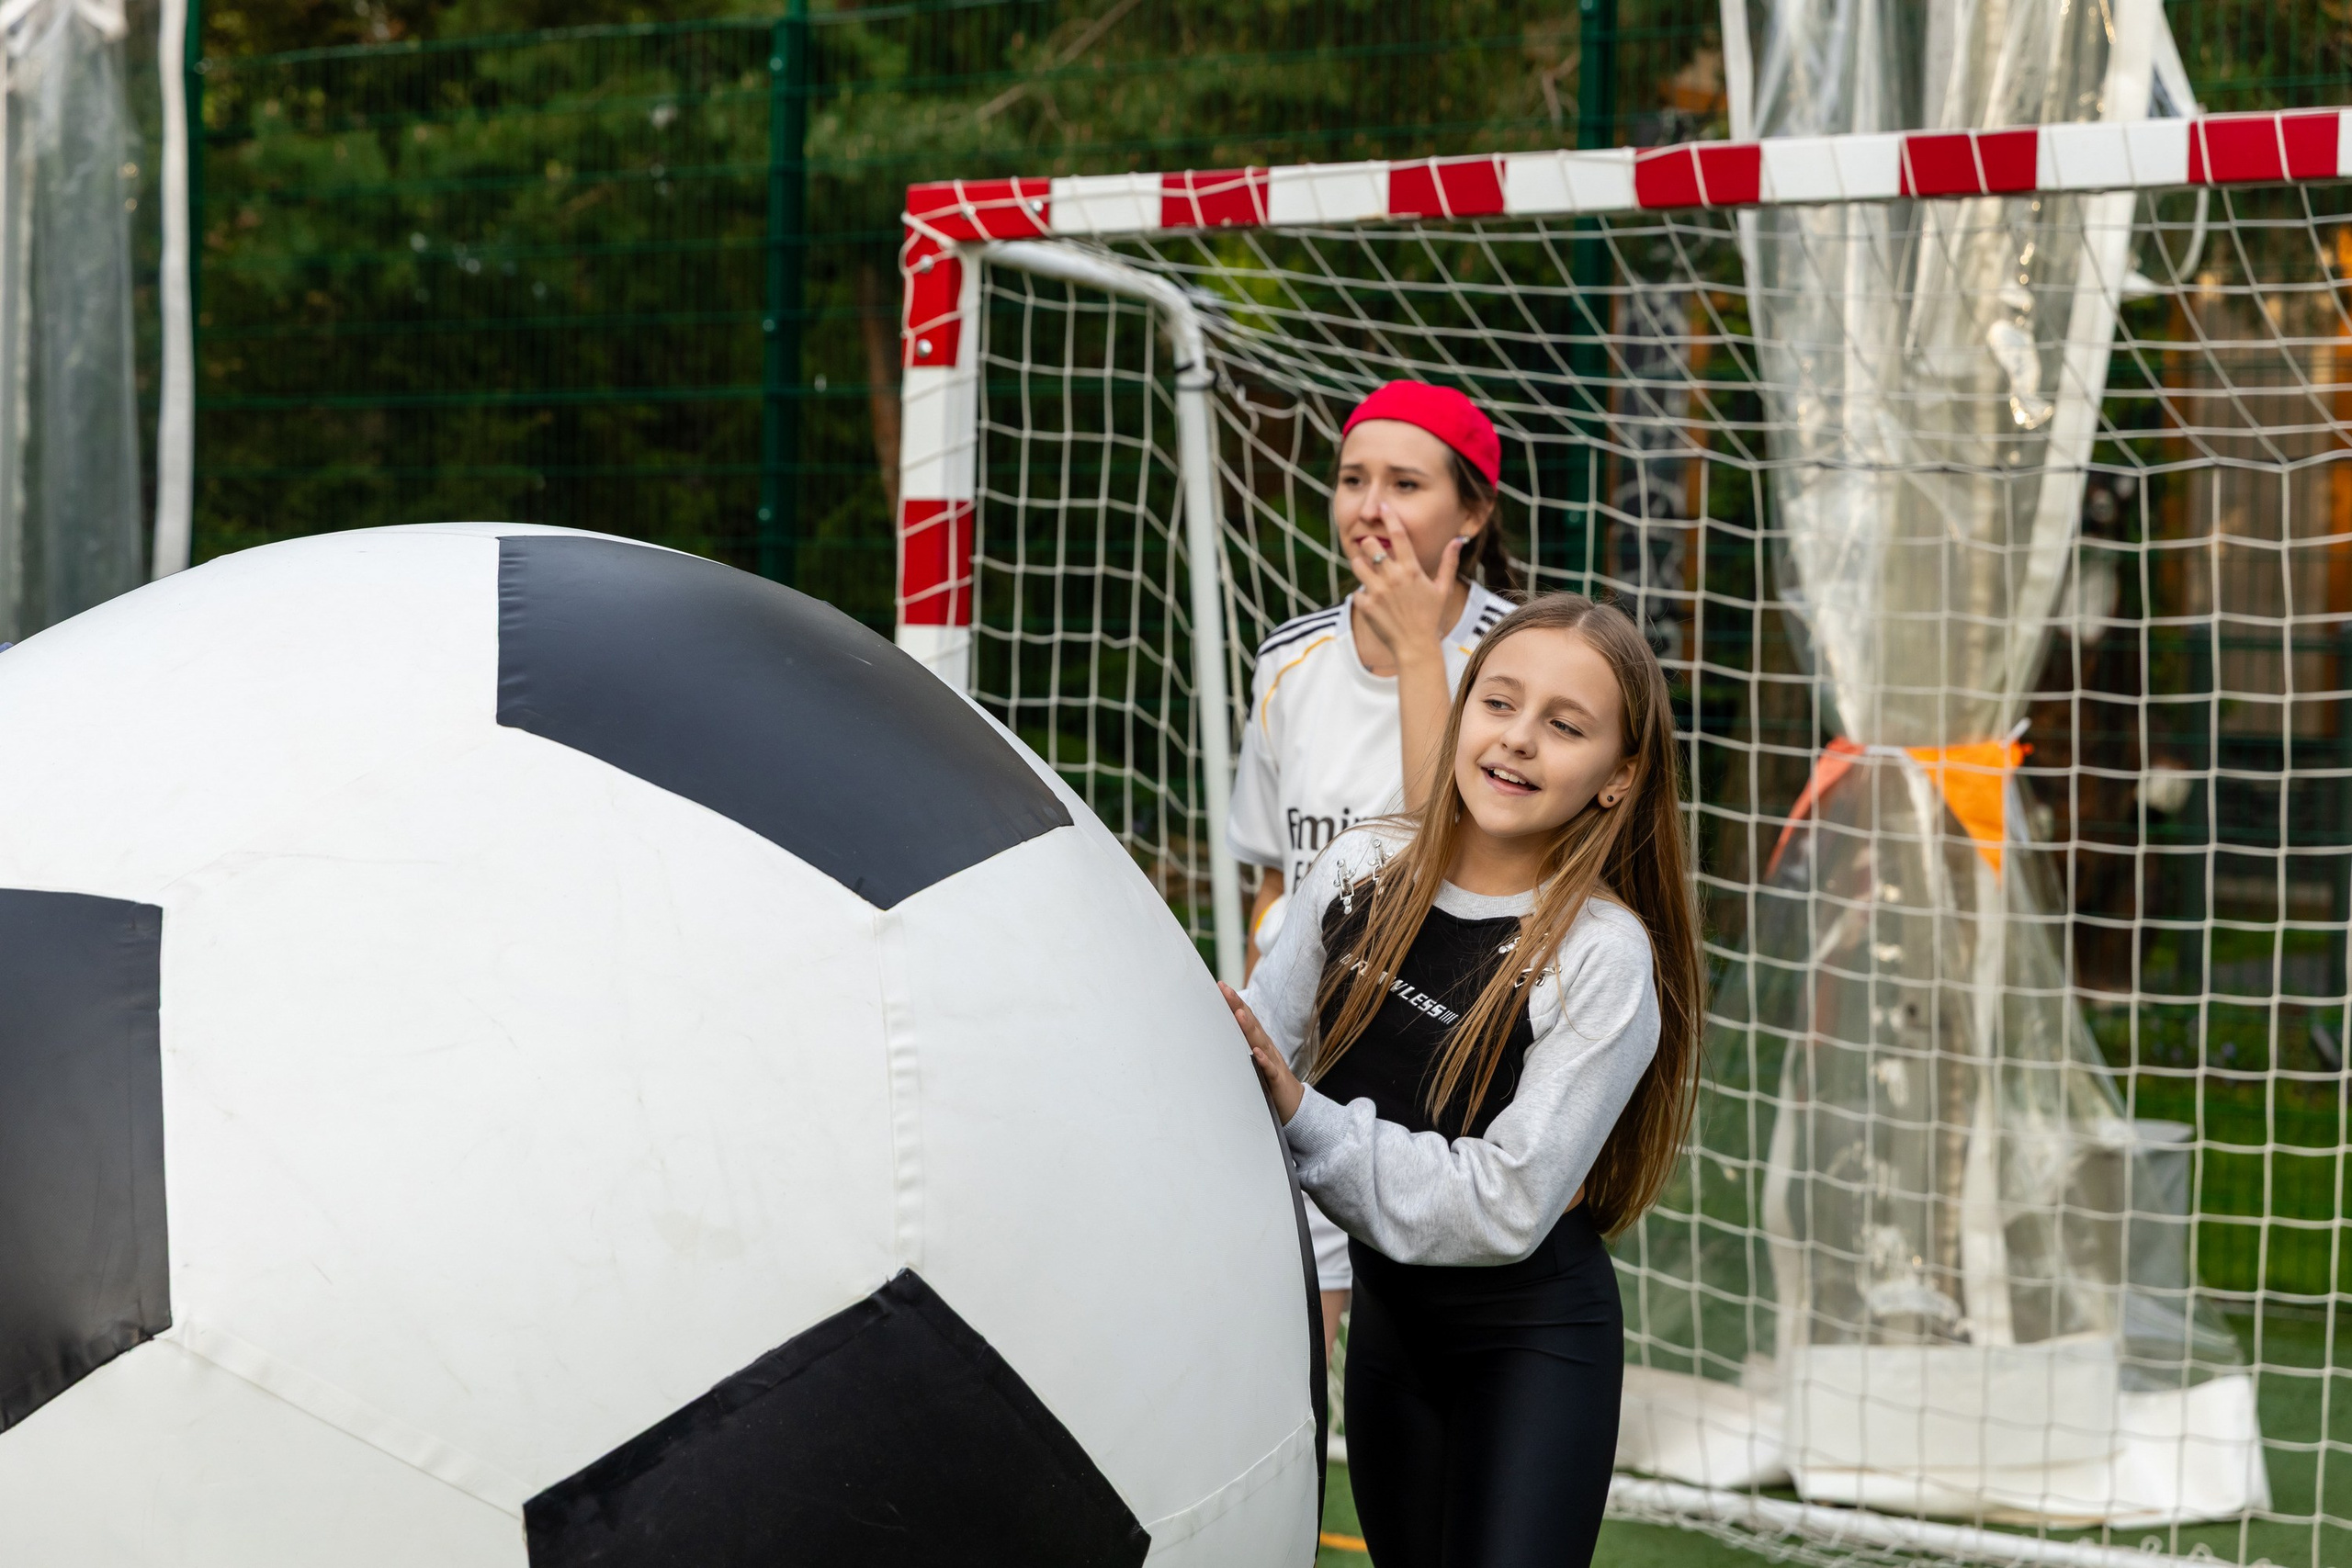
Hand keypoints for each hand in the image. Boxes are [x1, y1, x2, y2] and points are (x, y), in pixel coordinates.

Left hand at [1221, 981, 1303, 1123]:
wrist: (1294, 1103)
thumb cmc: (1268, 1078)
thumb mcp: (1251, 1059)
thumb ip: (1238, 1045)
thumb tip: (1216, 1034)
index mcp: (1258, 1041)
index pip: (1245, 1017)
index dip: (1234, 1002)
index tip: (1220, 986)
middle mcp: (1265, 1047)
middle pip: (1251, 1023)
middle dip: (1238, 1006)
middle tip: (1225, 990)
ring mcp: (1272, 1062)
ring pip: (1260, 1042)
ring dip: (1250, 1028)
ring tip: (1238, 1014)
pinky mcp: (1276, 1080)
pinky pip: (1269, 1069)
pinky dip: (1264, 1061)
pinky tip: (1256, 1053)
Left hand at [1348, 516, 1463, 671]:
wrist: (1416, 647)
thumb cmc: (1431, 617)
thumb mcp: (1442, 589)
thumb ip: (1448, 562)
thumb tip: (1457, 540)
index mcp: (1412, 570)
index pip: (1398, 535)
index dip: (1389, 517)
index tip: (1383, 507)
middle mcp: (1393, 577)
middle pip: (1370, 545)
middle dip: (1369, 545)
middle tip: (1373, 552)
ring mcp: (1378, 591)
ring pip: (1357, 564)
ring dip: (1361, 565)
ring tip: (1369, 574)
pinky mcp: (1366, 605)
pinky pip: (1356, 591)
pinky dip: (1362, 594)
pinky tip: (1372, 602)